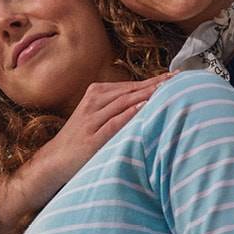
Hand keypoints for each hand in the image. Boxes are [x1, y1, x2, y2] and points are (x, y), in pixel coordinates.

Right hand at [44, 74, 172, 173]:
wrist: (54, 159)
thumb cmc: (81, 137)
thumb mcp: (97, 115)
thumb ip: (118, 106)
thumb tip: (148, 98)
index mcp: (97, 93)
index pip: (131, 85)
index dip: (154, 79)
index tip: (176, 74)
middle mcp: (94, 102)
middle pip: (130, 90)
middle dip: (155, 84)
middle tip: (178, 78)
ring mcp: (92, 120)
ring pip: (123, 103)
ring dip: (145, 94)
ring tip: (166, 88)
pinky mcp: (92, 139)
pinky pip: (113, 123)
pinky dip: (128, 115)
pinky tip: (143, 108)